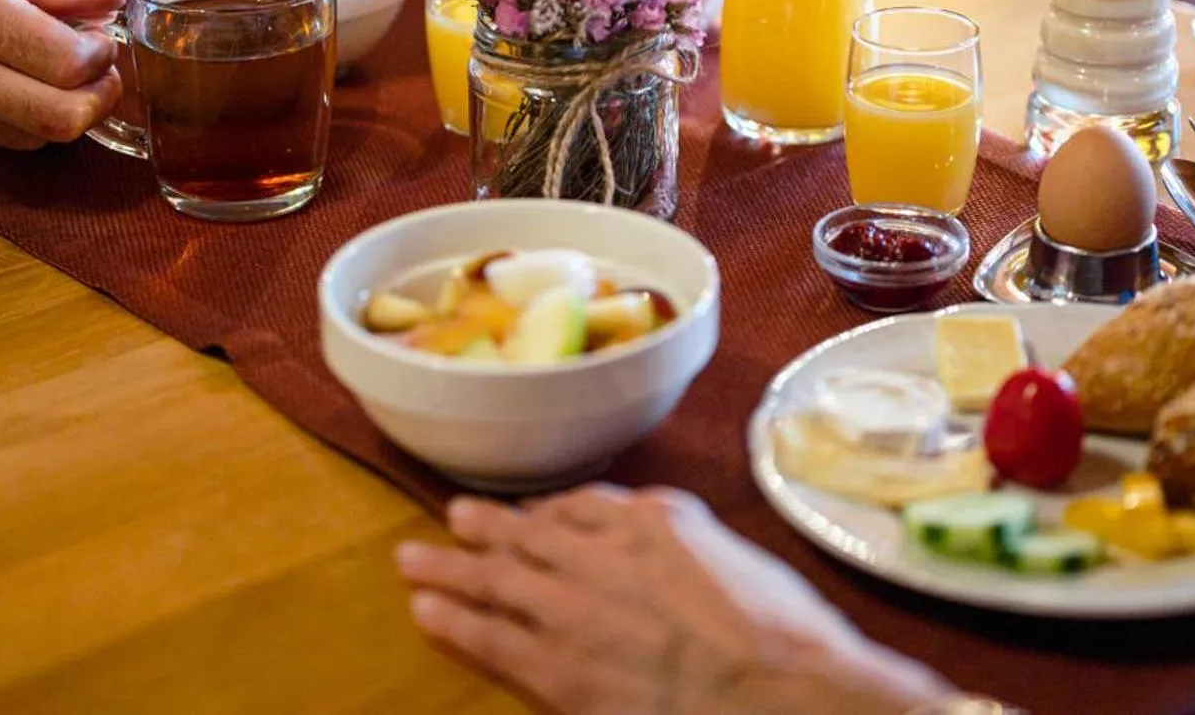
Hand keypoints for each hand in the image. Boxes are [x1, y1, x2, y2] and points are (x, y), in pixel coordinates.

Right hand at [0, 0, 124, 152]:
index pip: (68, 64)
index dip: (101, 56)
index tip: (102, 38)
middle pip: (61, 119)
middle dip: (97, 97)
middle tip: (100, 69)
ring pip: (33, 136)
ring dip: (59, 108)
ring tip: (51, 68)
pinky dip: (15, 114)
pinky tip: (1, 79)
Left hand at [395, 485, 950, 714]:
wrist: (779, 691)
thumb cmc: (781, 634)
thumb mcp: (734, 554)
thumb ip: (683, 536)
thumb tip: (659, 533)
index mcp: (652, 520)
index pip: (581, 504)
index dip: (544, 512)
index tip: (526, 514)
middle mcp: (602, 554)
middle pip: (526, 533)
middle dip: (484, 527)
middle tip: (452, 519)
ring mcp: (574, 609)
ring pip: (495, 579)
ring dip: (449, 567)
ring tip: (413, 560)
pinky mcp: (558, 670)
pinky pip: (490, 638)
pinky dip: (453, 621)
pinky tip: (426, 613)